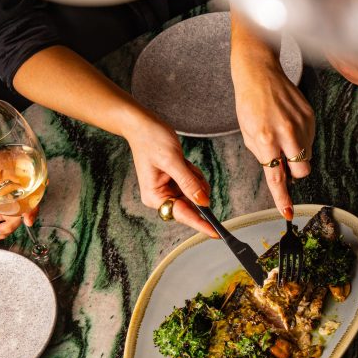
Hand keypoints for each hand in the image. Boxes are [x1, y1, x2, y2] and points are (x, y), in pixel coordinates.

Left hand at [0, 183, 29, 240]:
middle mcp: (3, 191)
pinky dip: (4, 232)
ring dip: (10, 227)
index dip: (31, 191)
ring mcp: (4, 203)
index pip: (20, 182)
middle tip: (28, 222)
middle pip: (27, 199)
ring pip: (20, 215)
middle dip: (30, 211)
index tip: (30, 204)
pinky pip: (11, 224)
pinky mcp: (1, 214)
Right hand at [125, 112, 215, 237]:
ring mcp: (168, 190)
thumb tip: (203, 202)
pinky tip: (184, 163)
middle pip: (191, 204)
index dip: (200, 223)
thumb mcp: (172, 160)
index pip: (182, 214)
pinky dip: (194, 175)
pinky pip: (193, 185)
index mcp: (154, 196)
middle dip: (196, 188)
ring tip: (183, 163)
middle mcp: (160, 196)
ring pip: (195, 194)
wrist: (142, 124)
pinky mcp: (174, 182)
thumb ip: (188, 183)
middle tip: (188, 169)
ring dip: (195, 179)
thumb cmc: (150, 139)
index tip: (215, 233)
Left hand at [232, 46, 313, 218]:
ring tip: (283, 135)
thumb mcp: (248, 134)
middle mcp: (286, 132)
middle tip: (283, 159)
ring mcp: (301, 124)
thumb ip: (265, 156)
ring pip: (307, 156)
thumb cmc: (250, 103)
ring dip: (297, 154)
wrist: (260, 73)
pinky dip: (301, 139)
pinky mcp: (311, 117)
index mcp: (266, 139)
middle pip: (302, 171)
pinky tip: (289, 125)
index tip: (286, 211)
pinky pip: (311, 140)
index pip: (276, 177)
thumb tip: (280, 174)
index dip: (282, 197)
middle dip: (295, 172)